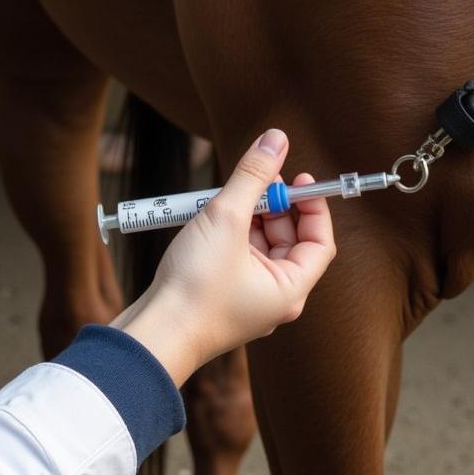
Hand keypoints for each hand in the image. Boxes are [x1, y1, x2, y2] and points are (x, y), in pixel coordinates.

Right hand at [111, 129, 335, 385]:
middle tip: (254, 181)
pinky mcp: (219, 300)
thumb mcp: (227, 219)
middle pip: (288, 242)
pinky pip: (235, 260)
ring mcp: (245, 302)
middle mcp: (273, 299)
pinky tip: (205, 222)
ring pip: (258, 249)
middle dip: (273, 208)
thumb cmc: (195, 287)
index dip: (312, 206)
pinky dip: (227, 237)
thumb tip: (276, 139)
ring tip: (222, 201)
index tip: (295, 178)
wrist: (153, 334)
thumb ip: (252, 175)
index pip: (320, 242)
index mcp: (290, 289)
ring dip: (246, 220)